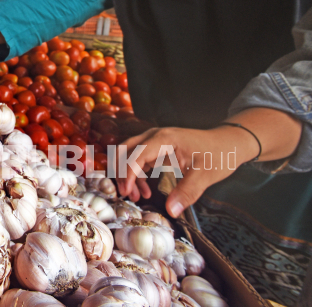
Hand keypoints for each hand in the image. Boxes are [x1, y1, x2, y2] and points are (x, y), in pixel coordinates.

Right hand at [115, 125, 257, 218]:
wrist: (229, 143)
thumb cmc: (219, 155)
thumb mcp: (205, 175)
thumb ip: (187, 192)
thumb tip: (171, 211)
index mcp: (164, 139)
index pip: (135, 155)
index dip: (128, 174)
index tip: (128, 193)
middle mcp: (155, 136)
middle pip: (124, 149)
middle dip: (120, 172)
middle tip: (126, 194)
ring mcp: (155, 141)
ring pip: (128, 154)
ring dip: (127, 174)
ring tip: (135, 197)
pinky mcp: (158, 148)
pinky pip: (138, 159)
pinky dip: (136, 174)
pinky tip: (145, 190)